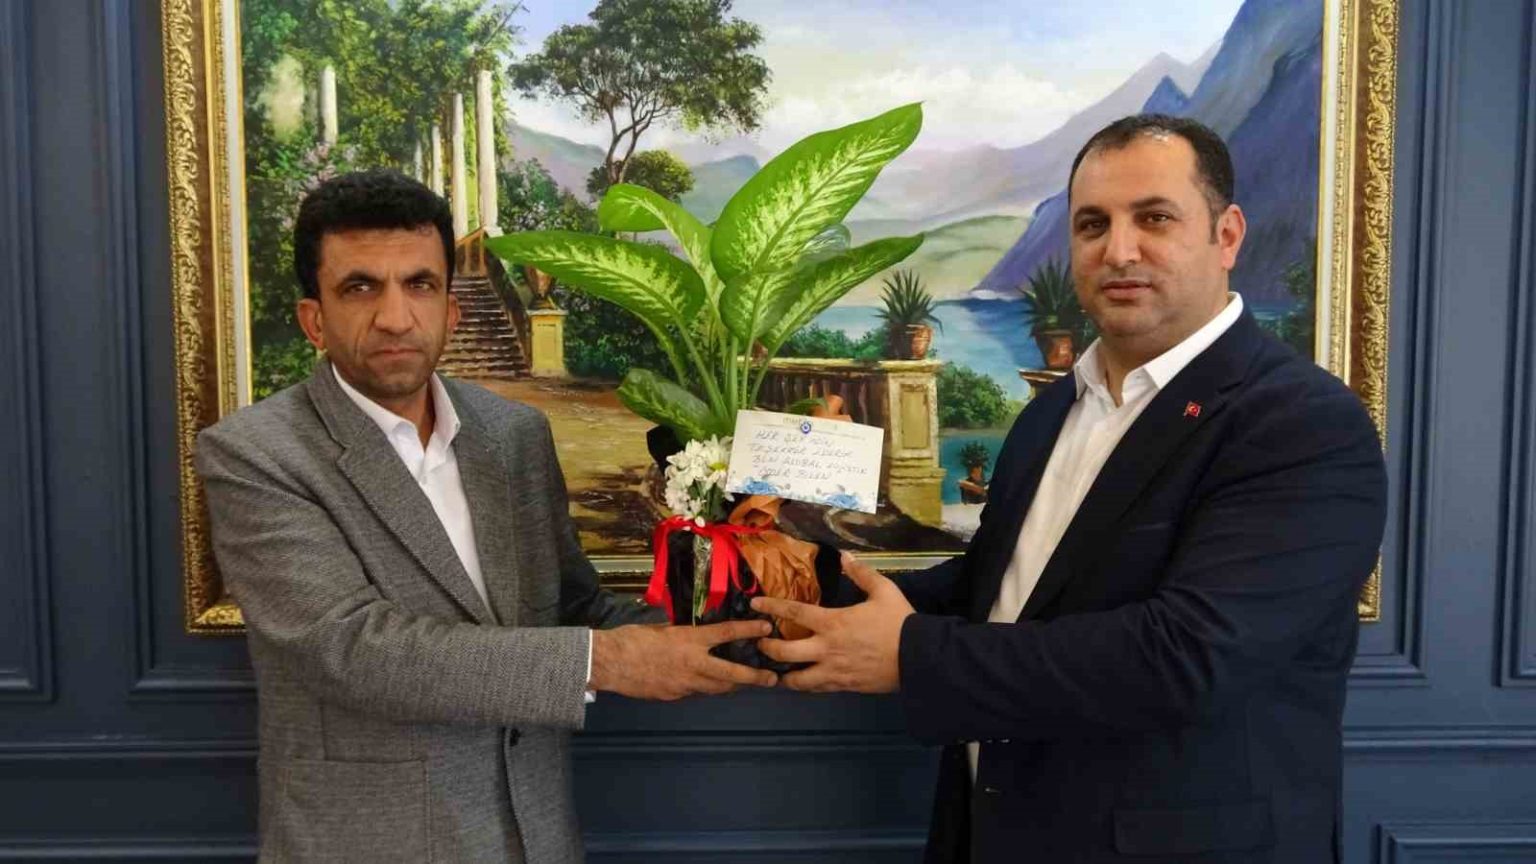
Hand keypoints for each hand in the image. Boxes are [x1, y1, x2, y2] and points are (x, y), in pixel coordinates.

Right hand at [588, 619, 777, 700]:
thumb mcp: (660, 628)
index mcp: (689, 640)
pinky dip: (705, 688)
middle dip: (754, 677)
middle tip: (772, 679)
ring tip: (745, 684)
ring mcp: (684, 684)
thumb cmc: (631, 639)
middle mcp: (692, 663)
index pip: (726, 633)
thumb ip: (681, 631)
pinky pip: (696, 692)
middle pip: (732, 673)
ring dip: (732, 685)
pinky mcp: (674, 696)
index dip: (749, 630)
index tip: (766, 628)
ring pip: (716, 687)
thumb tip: (693, 631)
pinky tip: (706, 685)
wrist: (608, 663)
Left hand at [751, 552, 913, 693]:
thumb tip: (844, 556)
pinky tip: (802, 681)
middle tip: (759, 642)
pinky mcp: (843, 685)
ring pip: (796, 679)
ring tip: (775, 670)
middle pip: (784, 652)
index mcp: (833, 622)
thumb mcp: (883, 590)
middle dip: (766, 647)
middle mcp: (826, 648)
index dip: (771, 606)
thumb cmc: (899, 622)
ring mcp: (833, 670)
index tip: (755, 604)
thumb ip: (861, 573)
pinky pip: (816, 688)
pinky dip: (805, 685)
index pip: (793, 613)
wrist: (918, 657)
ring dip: (782, 674)